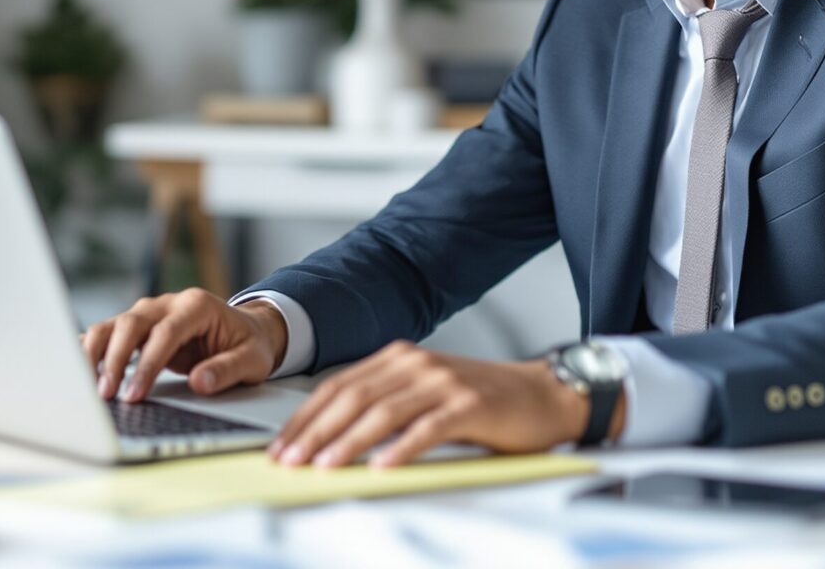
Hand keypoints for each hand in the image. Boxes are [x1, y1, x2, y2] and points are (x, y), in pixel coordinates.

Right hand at [79, 288, 288, 401]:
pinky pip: (108, 334)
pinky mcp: (137, 327)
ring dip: (96, 355)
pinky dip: (91, 349)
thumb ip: (228, 370)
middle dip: (115, 359)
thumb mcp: (252, 360)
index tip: (135, 394)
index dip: (147, 364)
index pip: (165, 332)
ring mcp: (149, 313)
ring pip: (112, 325)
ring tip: (90, 388)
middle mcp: (168, 304)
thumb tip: (200, 383)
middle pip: (131, 323)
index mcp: (197, 305)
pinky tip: (76, 369)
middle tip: (106, 394)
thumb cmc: (248, 344)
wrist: (245, 330)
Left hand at [270, 341, 590, 469]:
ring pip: (383, 412)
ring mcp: (443, 382)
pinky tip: (381, 466)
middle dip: (315, 431)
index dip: (306, 416)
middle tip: (289, 460)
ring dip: (348, 441)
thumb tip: (332, 435)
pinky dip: (400, 448)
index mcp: (400, 358)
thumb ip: (386, 402)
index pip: (339, 386)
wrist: (543, 396)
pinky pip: (427, 428)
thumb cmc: (483, 401)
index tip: (281, 445)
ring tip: (323, 465)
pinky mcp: (470, 405)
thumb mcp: (426, 393)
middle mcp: (417, 364)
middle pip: (353, 397)